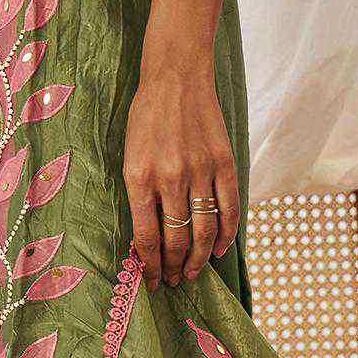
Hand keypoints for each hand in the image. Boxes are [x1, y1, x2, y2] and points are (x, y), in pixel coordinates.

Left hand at [124, 50, 239, 285]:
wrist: (176, 77)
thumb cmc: (146, 117)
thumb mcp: (129, 155)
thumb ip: (139, 194)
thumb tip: (148, 237)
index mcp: (139, 177)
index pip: (146, 237)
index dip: (149, 266)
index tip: (151, 280)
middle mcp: (170, 178)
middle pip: (176, 240)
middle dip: (173, 267)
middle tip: (173, 280)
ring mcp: (200, 170)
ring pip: (203, 230)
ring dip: (197, 258)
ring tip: (192, 272)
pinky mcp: (224, 162)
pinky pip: (228, 208)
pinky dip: (225, 233)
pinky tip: (218, 248)